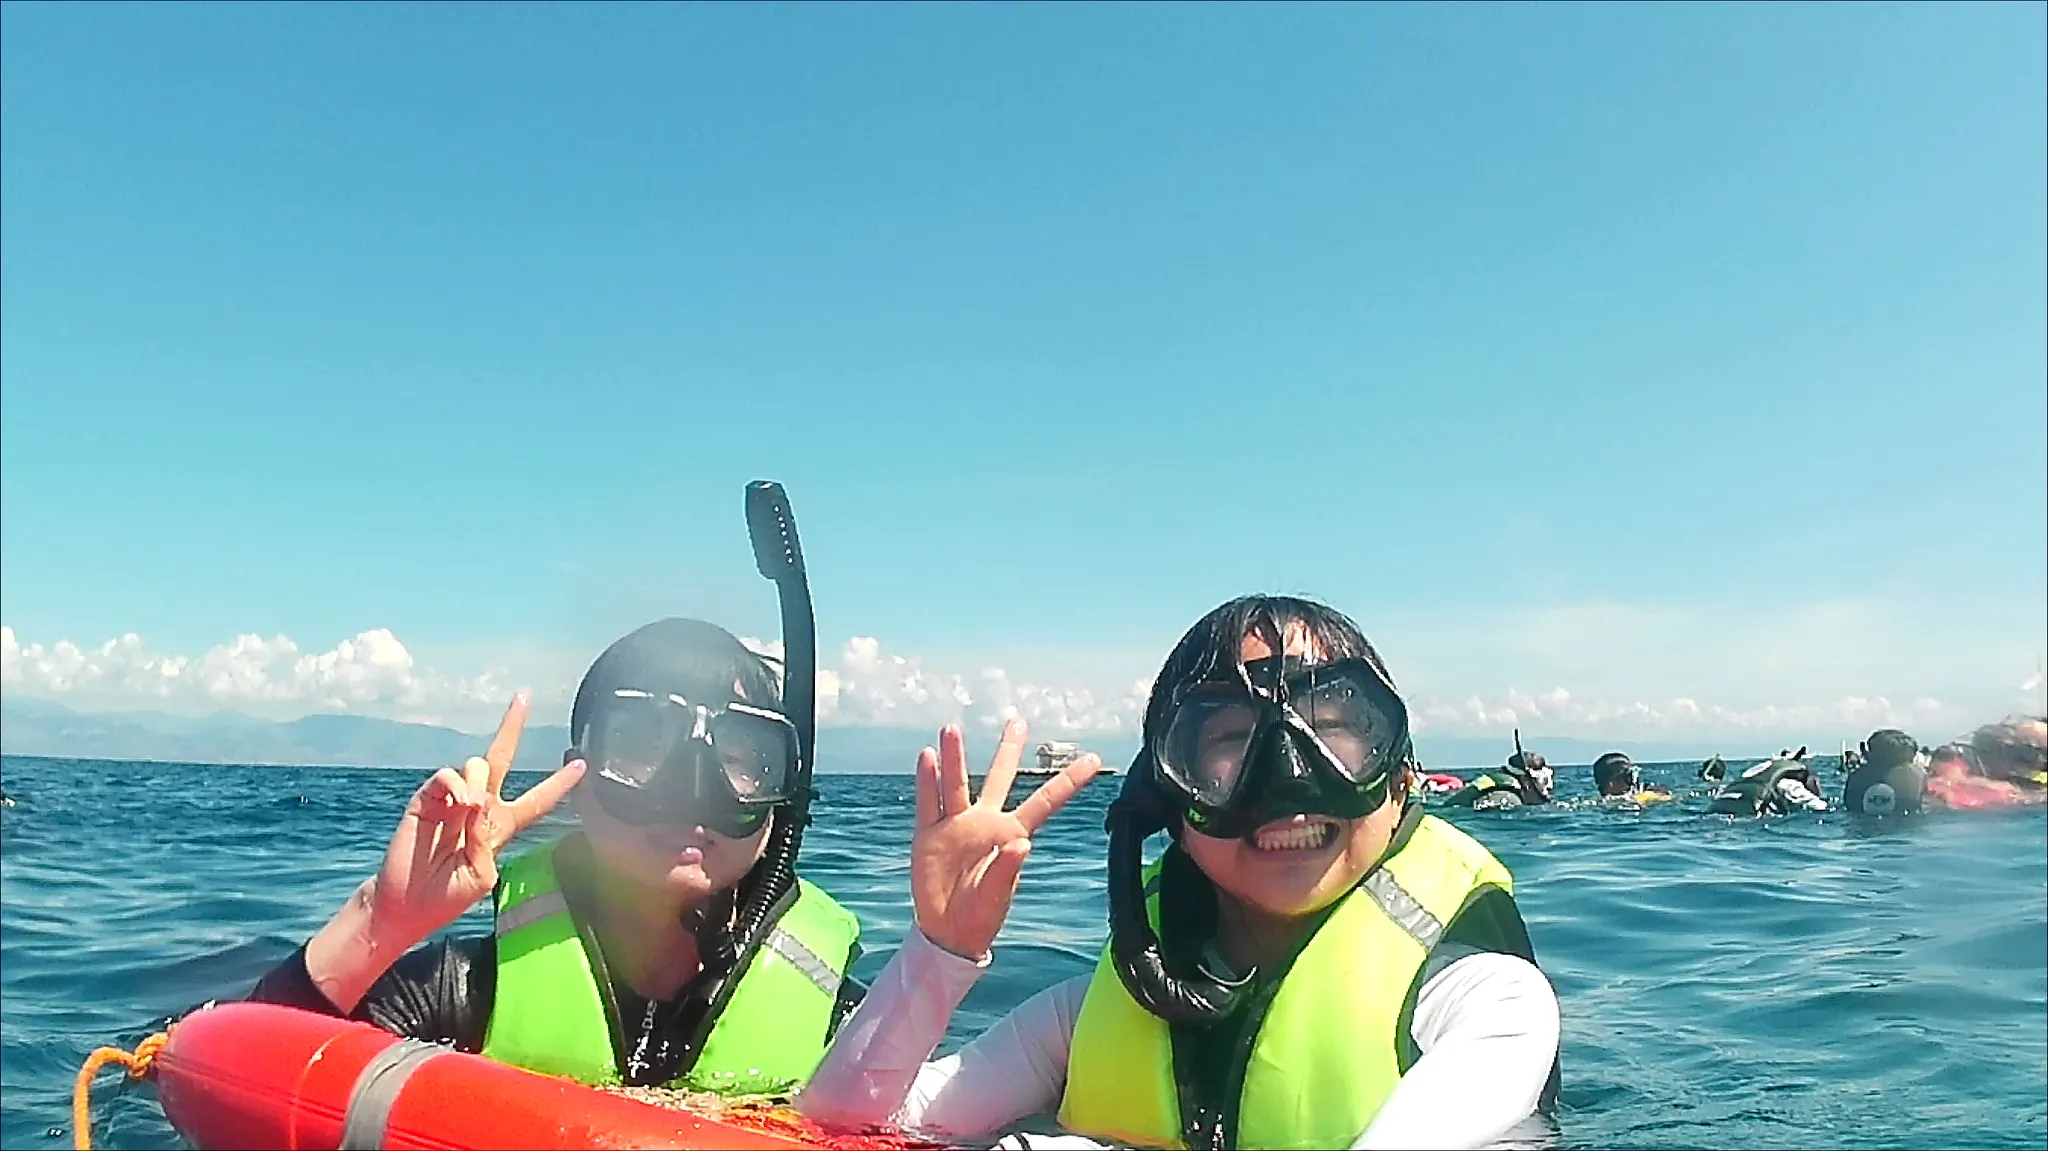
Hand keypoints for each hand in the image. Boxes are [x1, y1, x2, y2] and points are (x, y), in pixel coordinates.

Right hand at [365, 693, 585, 947]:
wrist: (406, 905)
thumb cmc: (447, 896)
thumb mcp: (481, 877)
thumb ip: (488, 843)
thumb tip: (479, 805)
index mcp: (501, 826)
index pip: (537, 801)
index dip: (558, 783)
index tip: (582, 764)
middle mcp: (480, 806)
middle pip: (502, 757)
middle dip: (512, 726)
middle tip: (525, 695)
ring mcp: (453, 799)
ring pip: (478, 765)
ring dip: (480, 783)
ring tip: (470, 809)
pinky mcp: (427, 799)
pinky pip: (447, 775)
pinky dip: (457, 784)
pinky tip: (460, 802)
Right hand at [912, 717, 1103, 961]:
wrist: (947, 931)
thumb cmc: (981, 913)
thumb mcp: (997, 896)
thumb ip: (1007, 870)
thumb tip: (1020, 844)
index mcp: (1012, 834)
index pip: (1045, 801)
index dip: (1069, 781)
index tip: (1095, 759)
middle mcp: (985, 822)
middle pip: (1000, 778)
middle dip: (1008, 749)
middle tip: (1018, 719)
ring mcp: (956, 826)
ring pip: (957, 784)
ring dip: (954, 757)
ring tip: (951, 729)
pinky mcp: (929, 836)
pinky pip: (929, 804)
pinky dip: (928, 781)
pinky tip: (927, 757)